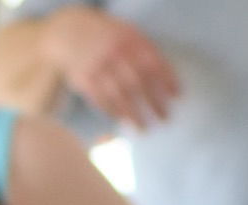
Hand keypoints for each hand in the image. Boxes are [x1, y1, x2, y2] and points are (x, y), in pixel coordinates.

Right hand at [50, 6, 179, 127]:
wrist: (70, 33)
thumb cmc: (107, 38)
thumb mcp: (127, 34)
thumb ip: (144, 51)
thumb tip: (166, 81)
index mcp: (130, 38)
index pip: (153, 61)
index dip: (167, 79)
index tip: (177, 97)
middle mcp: (114, 51)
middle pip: (138, 81)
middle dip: (154, 102)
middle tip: (165, 118)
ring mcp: (98, 66)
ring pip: (119, 96)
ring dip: (134, 115)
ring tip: (144, 129)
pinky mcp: (84, 79)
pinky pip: (102, 101)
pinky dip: (114, 112)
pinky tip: (124, 121)